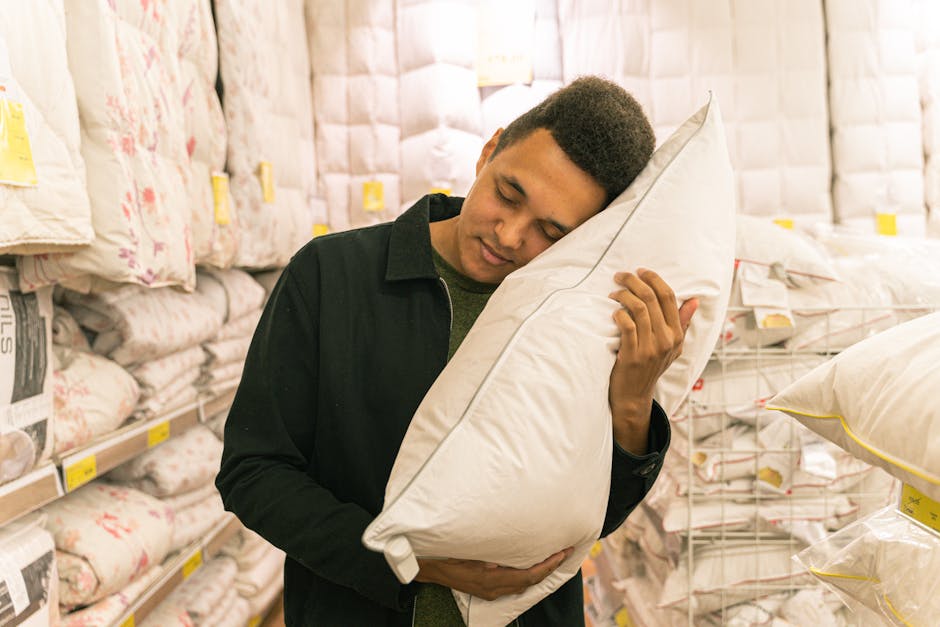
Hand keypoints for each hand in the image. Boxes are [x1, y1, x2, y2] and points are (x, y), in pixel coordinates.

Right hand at [414, 547, 573, 600]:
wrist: (431, 568)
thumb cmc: (447, 558)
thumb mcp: (468, 555)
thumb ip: (487, 559)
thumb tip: (503, 560)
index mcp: (491, 581)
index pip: (528, 576)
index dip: (547, 566)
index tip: (560, 554)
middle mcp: (493, 589)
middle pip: (529, 583)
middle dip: (548, 568)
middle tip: (562, 553)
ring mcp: (490, 591)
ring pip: (522, 585)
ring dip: (538, 572)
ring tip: (551, 558)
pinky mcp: (487, 589)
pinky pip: (513, 584)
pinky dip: (525, 575)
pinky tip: (529, 566)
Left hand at [607, 269, 697, 453]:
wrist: (634, 395)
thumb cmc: (650, 367)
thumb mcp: (672, 347)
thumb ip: (681, 324)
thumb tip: (694, 301)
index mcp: (677, 334)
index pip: (669, 297)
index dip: (654, 279)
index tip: (640, 271)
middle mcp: (667, 339)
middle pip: (652, 298)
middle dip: (634, 281)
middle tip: (620, 276)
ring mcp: (651, 348)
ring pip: (639, 309)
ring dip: (623, 295)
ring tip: (613, 293)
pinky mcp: (633, 355)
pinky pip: (627, 325)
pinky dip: (619, 314)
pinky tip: (613, 311)